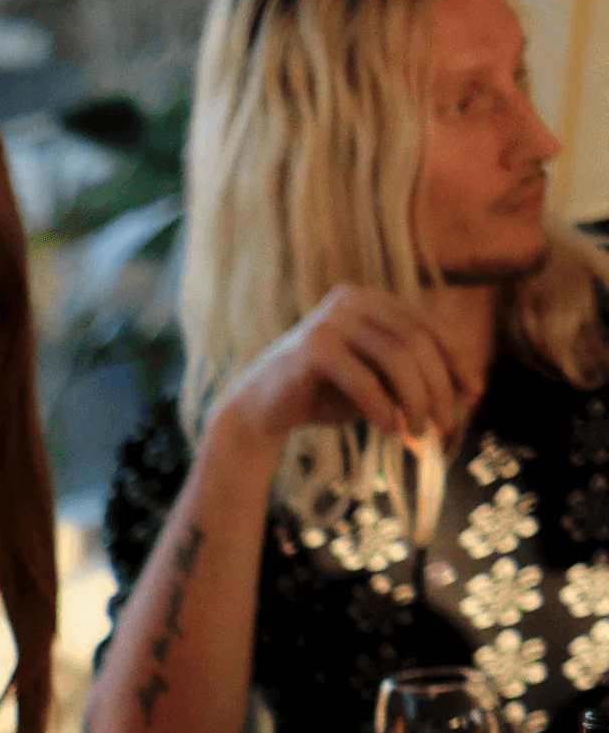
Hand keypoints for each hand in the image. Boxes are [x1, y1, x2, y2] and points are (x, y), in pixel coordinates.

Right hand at [211, 285, 482, 449]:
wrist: (260, 410)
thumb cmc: (324, 396)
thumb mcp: (379, 383)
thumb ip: (416, 378)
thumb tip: (470, 390)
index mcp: (370, 301)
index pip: (428, 325)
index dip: (457, 359)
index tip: (472, 393)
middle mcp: (351, 300)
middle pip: (417, 340)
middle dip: (438, 385)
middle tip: (445, 424)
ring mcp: (329, 320)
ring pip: (397, 356)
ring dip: (415, 399)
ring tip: (418, 431)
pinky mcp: (311, 347)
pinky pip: (363, 378)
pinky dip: (381, 407)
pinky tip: (389, 429)